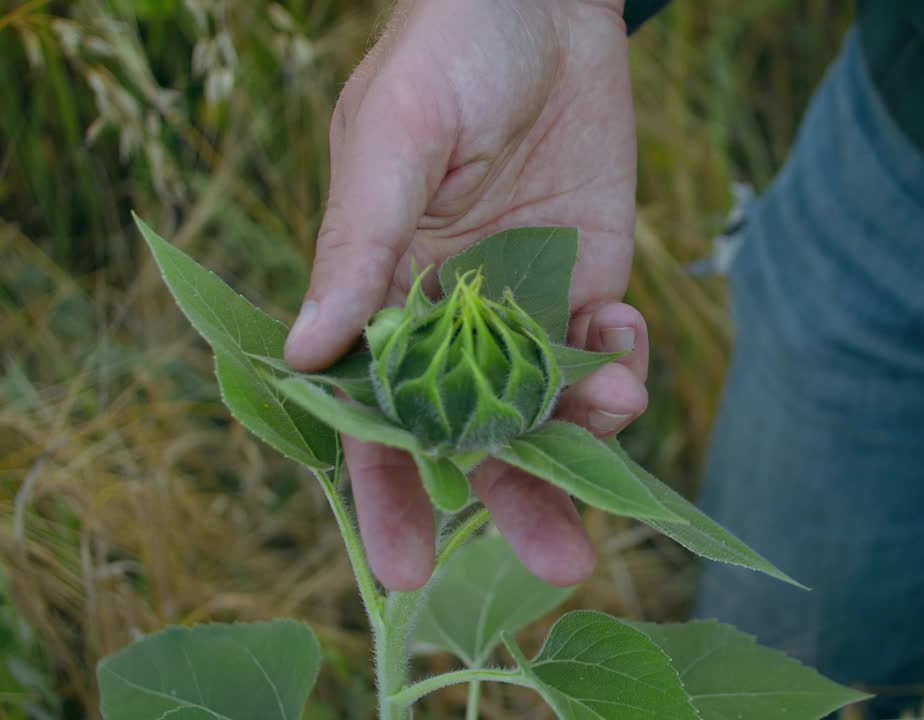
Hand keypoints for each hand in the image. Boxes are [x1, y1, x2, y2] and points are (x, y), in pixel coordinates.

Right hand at [283, 0, 645, 590]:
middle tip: (560, 565)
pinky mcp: (588, 280)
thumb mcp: (391, 140)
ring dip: (585, 437)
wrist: (541, 2)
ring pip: (549, 408)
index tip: (404, 567)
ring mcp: (525, 306)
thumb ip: (358, 246)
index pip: (373, 414)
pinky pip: (602, 352)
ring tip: (614, 416)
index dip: (387, 490)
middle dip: (517, 502)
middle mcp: (451, 318)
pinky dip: (619, 367)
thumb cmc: (445, 54)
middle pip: (475, 436)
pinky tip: (622, 344)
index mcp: (381, 293)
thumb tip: (302, 350)